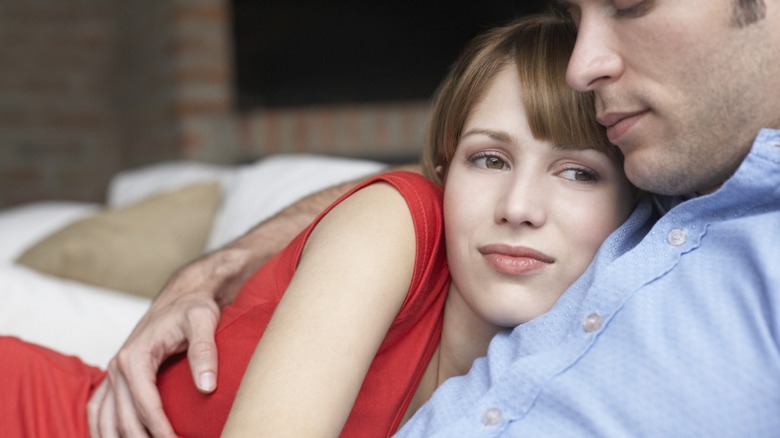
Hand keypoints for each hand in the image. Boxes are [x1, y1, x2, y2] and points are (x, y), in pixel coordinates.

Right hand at [87, 249, 250, 436]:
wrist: (183, 297)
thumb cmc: (194, 308)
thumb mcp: (204, 322)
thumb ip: (204, 352)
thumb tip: (208, 386)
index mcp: (135, 357)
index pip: (146, 405)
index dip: (161, 430)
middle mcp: (118, 366)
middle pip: (124, 418)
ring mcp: (113, 372)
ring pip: (104, 419)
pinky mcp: (116, 376)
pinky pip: (98, 409)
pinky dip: (102, 429)